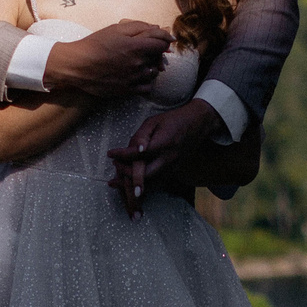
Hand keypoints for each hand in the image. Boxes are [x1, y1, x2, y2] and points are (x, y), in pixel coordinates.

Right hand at [42, 20, 169, 99]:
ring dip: (152, 65)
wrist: (77, 65)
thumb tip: (158, 29)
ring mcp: (133, 79)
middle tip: (151, 47)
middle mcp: (138, 64)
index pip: (162, 43)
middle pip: (159, 57)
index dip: (166, 39)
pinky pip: (147, 87)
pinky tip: (140, 75)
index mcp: (136, 47)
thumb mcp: (116, 29)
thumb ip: (139, 27)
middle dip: (158, 51)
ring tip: (143, 61)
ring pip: (154, 72)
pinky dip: (147, 80)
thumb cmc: (94, 44)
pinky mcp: (127, 90)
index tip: (167, 38)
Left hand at [106, 99, 222, 217]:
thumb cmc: (172, 120)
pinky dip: (142, 186)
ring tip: (115, 183)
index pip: (140, 154)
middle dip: (127, 176)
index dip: (123, 156)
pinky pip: (156, 183)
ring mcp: (173, 167)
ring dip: (132, 186)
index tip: (110, 154)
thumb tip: (129, 151)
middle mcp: (169, 158)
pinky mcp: (173, 171)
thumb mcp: (153, 122)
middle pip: (146, 175)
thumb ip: (141, 136)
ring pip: (151, 184)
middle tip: (114, 170)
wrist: (197, 124)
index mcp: (164, 143)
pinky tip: (128, 186)